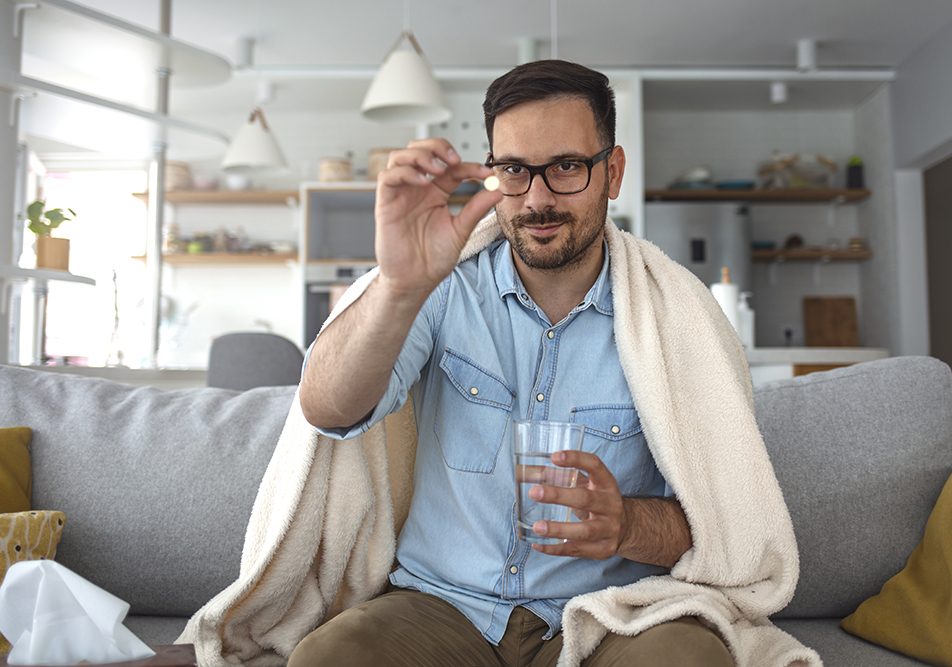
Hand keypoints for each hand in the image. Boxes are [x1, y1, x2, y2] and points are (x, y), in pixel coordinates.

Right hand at [374, 138, 502, 296]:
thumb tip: (497, 191)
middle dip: (438, 147)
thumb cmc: (433, 259)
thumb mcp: (461, 230)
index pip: (452, 167)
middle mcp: (418, 188)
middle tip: (455, 161)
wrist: (415, 281)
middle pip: (421, 149)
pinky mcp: (385, 203)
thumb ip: (476, 209)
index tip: (486, 173)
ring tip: (438, 169)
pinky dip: (406, 173)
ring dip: (421, 155)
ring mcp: (401, 194)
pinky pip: (388, 176)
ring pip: (401, 156)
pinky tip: (423, 183)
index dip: (469, 165)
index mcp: (437, 192)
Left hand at [527, 450, 630, 559]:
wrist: (627, 527)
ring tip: (537, 526)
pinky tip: (538, 545)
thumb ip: (560, 477)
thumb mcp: (586, 485)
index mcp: (606, 483)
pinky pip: (577, 550)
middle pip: (585, 499)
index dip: (576, 459)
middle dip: (558, 496)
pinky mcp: (603, 549)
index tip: (554, 457)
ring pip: (584, 531)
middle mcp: (610, 504)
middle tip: (534, 492)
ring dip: (559, 529)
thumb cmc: (597, 500)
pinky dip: (556, 549)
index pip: (594, 466)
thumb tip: (524, 471)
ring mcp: (609, 528)